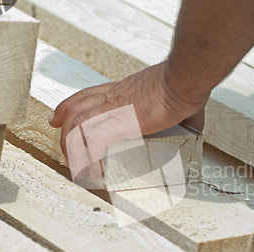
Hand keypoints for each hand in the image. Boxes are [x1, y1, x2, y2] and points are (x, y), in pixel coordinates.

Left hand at [49, 61, 207, 177]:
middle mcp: (114, 98)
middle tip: (64, 148)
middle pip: (76, 110)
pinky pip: (96, 142)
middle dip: (64, 131)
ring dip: (74, 146)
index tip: (58, 118)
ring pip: (79, 125)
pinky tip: (94, 169)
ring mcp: (116, 110)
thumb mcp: (175, 98)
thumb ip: (182, 113)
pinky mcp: (123, 122)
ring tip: (77, 165)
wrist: (184, 79)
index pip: (86, 95)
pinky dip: (92, 157)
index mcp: (123, 90)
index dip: (68, 107)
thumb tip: (195, 126)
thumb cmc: (183, 83)